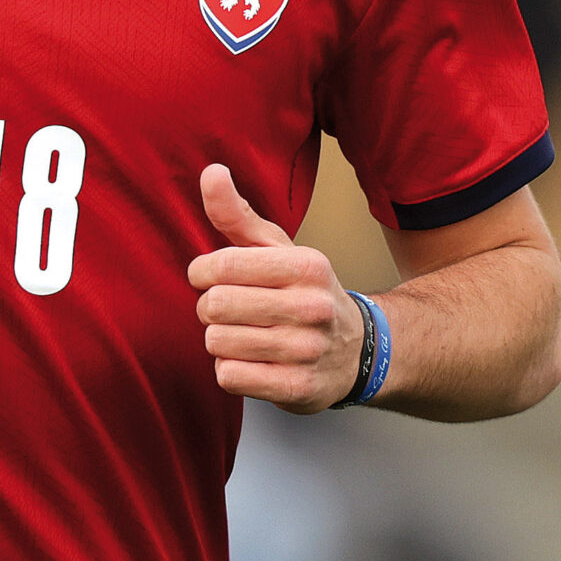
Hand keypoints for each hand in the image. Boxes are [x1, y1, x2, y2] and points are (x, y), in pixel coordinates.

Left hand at [187, 164, 363, 413]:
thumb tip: (211, 171)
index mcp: (306, 266)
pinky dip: (230, 370)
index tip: (210, 277)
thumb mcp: (278, 249)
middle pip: (216, 306)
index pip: (223, 266)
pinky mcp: (297, 388)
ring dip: (219, 341)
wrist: (358, 351)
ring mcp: (306, 350)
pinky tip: (251, 361)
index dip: (202, 273)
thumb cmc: (304, 292)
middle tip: (227, 310)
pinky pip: (230, 376)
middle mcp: (311, 307)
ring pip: (218, 343)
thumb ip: (237, 214)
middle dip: (210, 308)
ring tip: (242, 335)